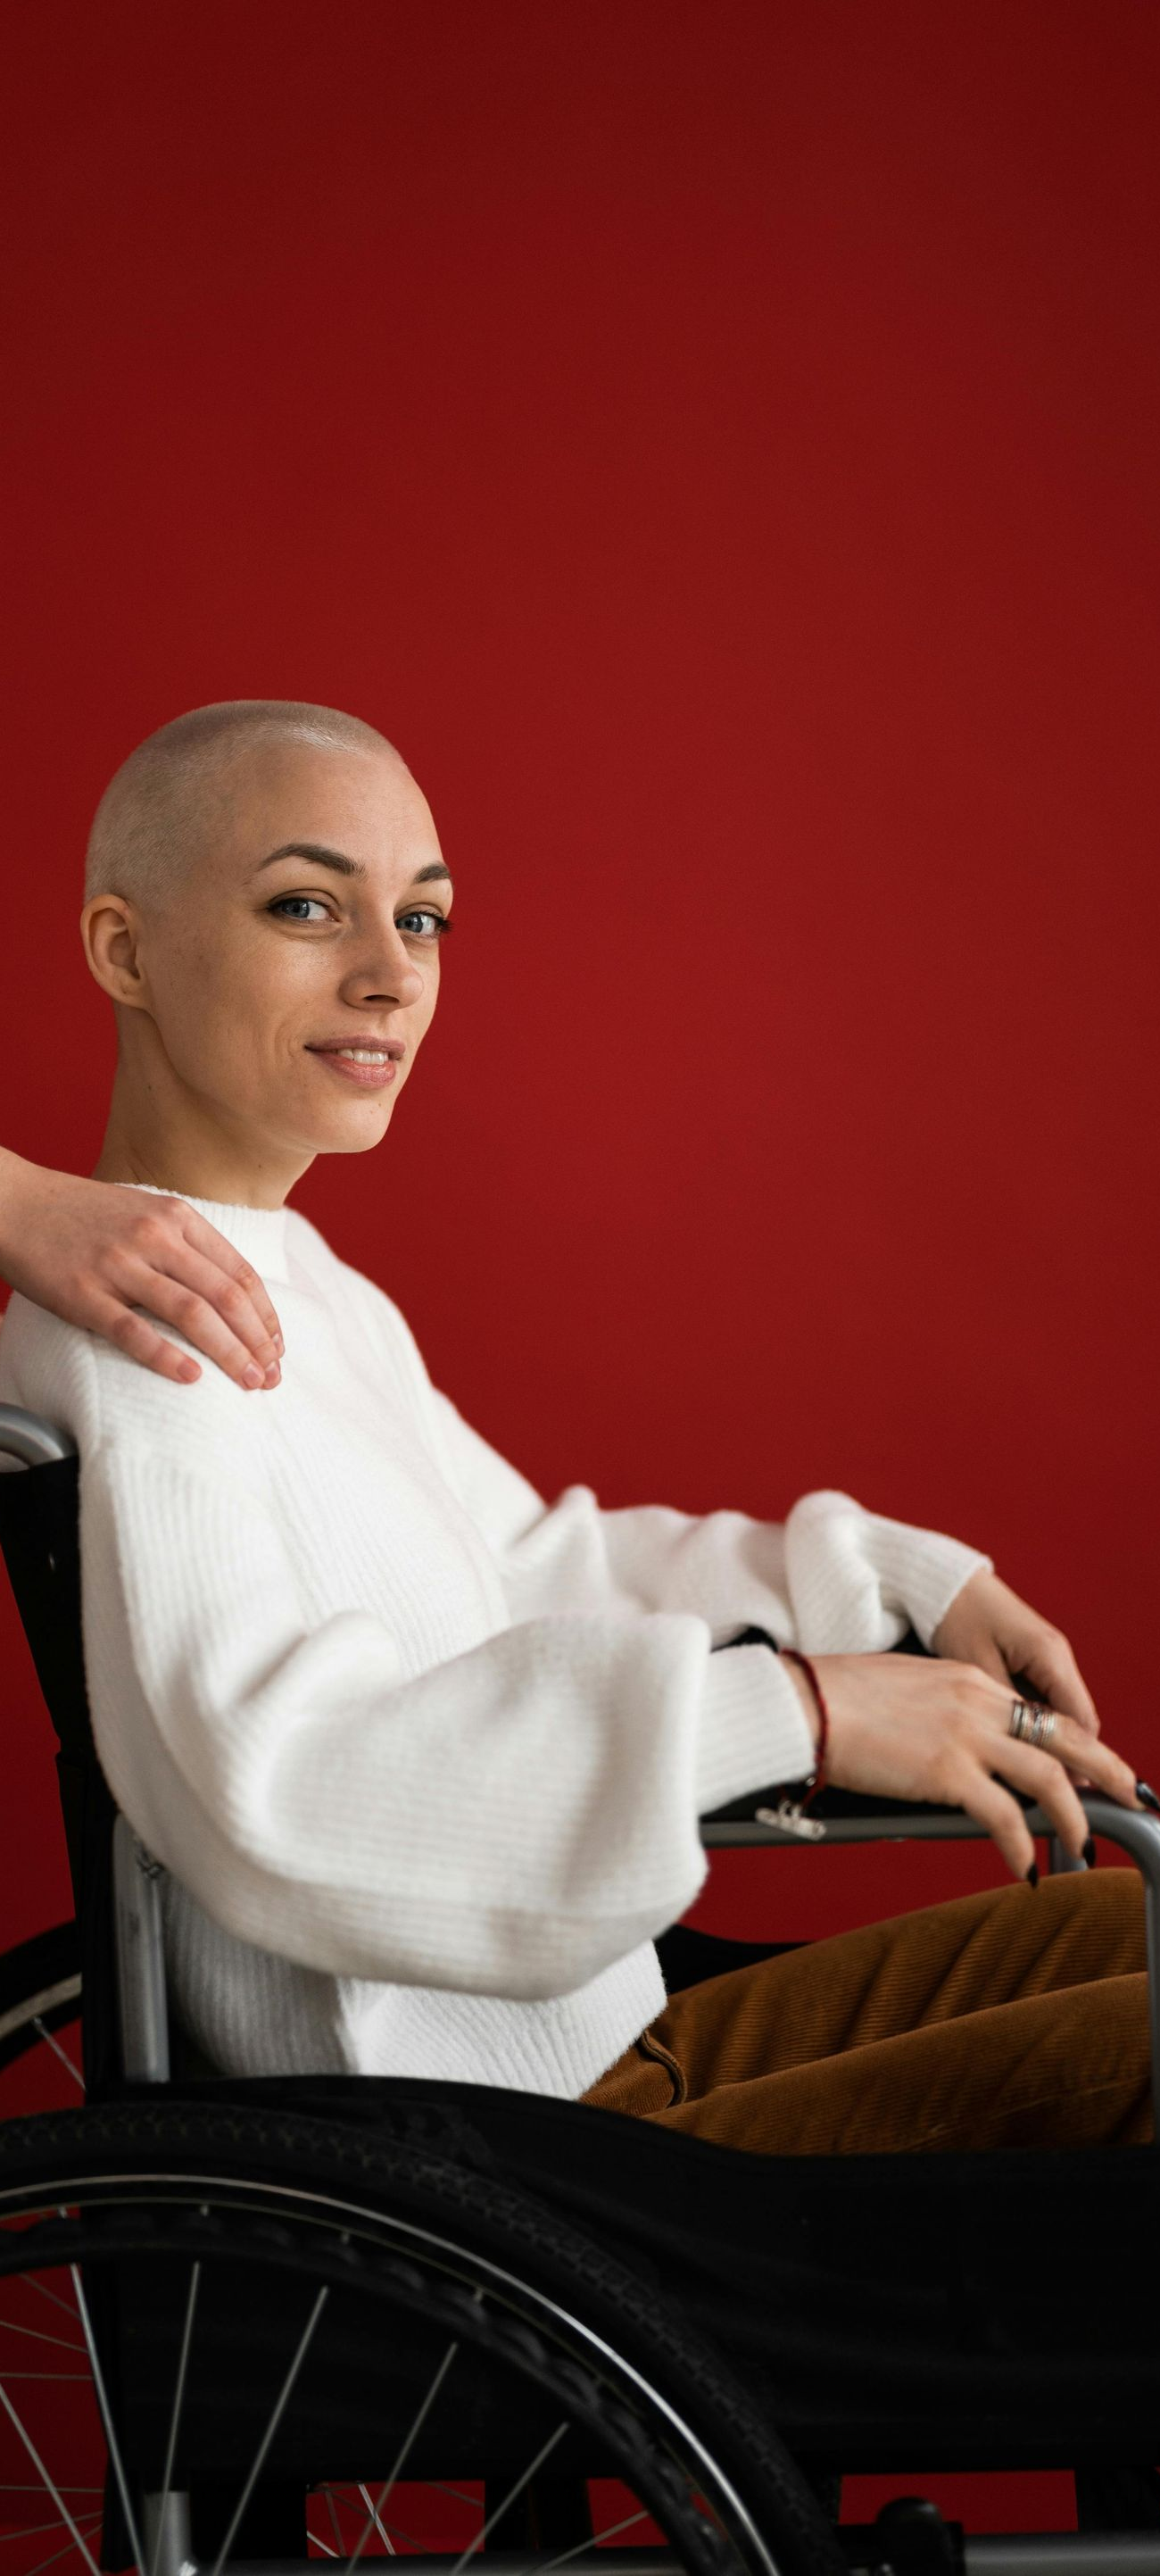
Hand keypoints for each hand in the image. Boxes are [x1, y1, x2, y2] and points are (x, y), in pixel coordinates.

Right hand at [0, 1159, 283, 1392]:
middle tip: (272, 1377)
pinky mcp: (83, 1293)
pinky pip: (133, 1331)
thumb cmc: (80, 1214)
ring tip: (249, 1382)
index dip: (265, 1315)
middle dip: (257, 1342)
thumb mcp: (143, 1211)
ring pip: (192, 1314)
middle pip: (225, 1296)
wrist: (13, 1202)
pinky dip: (167, 1356)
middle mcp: (154, 1238)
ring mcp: (119, 1265)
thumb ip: (184, 1243)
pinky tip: (192, 1377)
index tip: (277, 1346)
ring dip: (229, 1353)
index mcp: (176, 1217)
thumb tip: (229, 1290)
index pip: (239, 1272)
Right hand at [782, 1647, 1143, 1879]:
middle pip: (1061, 1734)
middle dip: (1103, 1766)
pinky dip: (1022, 1846)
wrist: (803, 1703)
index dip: (1070, 1738)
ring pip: (1049, 1776)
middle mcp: (976, 1700)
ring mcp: (966, 1735)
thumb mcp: (903, 1691)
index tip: (1090, 1760)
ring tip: (1085, 1843)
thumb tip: (951, 1752)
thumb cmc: (834, 1699)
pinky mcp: (946, 1771)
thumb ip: (940, 1714)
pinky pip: (1004, 1816)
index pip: (1034, 1711)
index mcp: (966, 1679)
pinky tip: (1026, 1869)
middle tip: (1130, 1790)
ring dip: (1074, 1815)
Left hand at [930, 1565, 1098, 1785]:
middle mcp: (1056, 1656)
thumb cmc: (953, 1615)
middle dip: (1074, 1759)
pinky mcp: (1030, 1659)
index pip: (1078, 1721)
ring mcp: (1046, 1657)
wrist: (941, 1581)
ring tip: (1043, 1784)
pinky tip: (1022, 1749)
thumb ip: (1003, 1712)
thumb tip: (1020, 1754)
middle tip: (1063, 1796)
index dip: (1078, 1762)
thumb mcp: (975, 1669)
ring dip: (1055, 1745)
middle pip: (1077, 1721)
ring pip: (1060, 1713)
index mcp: (1049, 1656)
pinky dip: (1039, 1726)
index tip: (1070, 1796)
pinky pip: (1044, 1700)